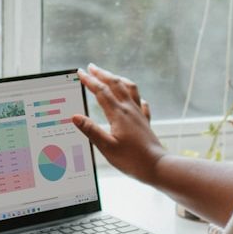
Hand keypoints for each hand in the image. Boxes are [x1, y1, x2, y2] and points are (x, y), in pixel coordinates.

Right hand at [72, 63, 165, 183]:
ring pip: (129, 89)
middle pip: (115, 84)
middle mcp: (129, 110)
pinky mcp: (145, 121)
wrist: (157, 166)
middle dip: (102, 74)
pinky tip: (135, 98)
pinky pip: (141, 103)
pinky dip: (135, 96)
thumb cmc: (132, 159)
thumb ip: (91, 130)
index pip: (101, 91)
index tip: (80, 72)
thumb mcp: (106, 147)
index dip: (89, 80)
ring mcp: (139, 114)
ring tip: (111, 75)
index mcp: (118, 114)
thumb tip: (75, 117)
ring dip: (118, 79)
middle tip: (91, 67)